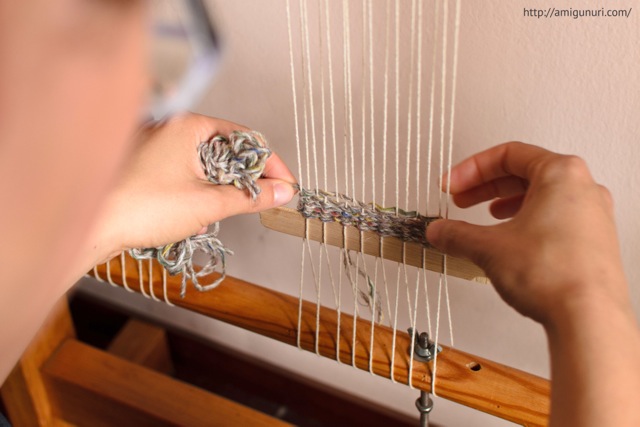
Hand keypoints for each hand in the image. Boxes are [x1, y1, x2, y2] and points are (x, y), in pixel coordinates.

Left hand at [94, 113, 295, 261]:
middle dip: (242, 180)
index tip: (285, 185)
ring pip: (206, 165)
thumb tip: (282, 191)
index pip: (245, 138)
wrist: (91, 226)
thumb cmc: (142, 207)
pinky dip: (197, 192)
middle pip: (227, 150)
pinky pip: (186, 173)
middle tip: (256, 201)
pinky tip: (190, 215)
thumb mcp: (208, 203)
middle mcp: (172, 128)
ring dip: (218, 190)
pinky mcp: (148, 165)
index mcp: (189, 125)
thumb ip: (251, 196)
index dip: (270, 164)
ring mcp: (157, 146)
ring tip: (212, 213)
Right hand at [426, 142, 627, 325]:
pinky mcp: (593, 241)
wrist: (588, 317)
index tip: (452, 184)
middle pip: (524, 173)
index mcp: (561, 173)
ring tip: (484, 219)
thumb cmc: (555, 274)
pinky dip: (527, 222)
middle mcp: (583, 189)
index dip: (471, 169)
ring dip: (506, 204)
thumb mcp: (489, 247)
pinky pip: (555, 219)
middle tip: (461, 198)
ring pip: (541, 197)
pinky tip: (510, 242)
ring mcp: (592, 215)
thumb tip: (440, 231)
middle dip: (486, 186)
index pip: (507, 155)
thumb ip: (456, 234)